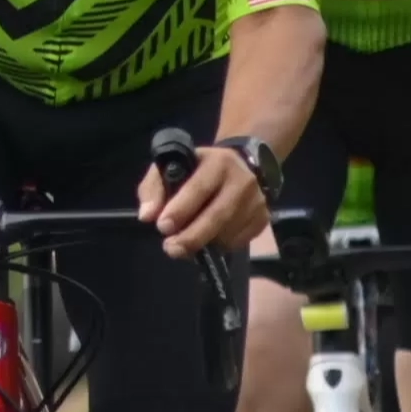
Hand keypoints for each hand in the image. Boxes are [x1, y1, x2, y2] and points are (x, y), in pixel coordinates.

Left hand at [147, 131, 272, 259]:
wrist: (240, 166)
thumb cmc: (198, 169)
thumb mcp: (171, 167)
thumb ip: (154, 188)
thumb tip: (147, 216)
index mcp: (219, 162)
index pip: (198, 188)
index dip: (179, 210)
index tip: (162, 227)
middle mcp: (243, 181)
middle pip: (217, 216)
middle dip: (191, 236)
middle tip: (170, 248)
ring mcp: (257, 201)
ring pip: (227, 233)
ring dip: (203, 244)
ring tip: (184, 244)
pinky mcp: (263, 219)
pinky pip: (238, 241)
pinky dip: (219, 245)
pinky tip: (208, 239)